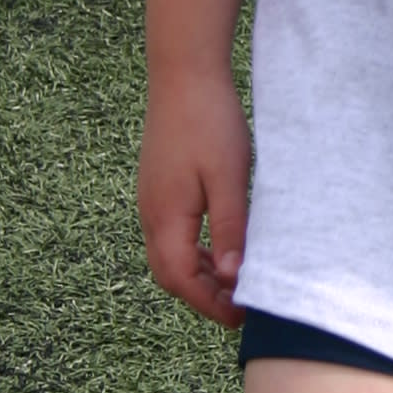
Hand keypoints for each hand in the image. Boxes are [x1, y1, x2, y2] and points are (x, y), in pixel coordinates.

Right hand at [137, 67, 254, 326]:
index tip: (241, 318)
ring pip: (169, 256)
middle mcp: (150, 214)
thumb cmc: (210, 122)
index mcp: (165, 217)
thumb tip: (235, 279)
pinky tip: (221, 247)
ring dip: (199, 275)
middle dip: (203, 297)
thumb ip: (231, 229)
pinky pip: (171, 235)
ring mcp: (151, 200)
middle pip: (170, 275)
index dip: (210, 305)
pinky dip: (194, 252)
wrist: (184, 74)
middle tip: (240, 308)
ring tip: (235, 283)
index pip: (181, 280)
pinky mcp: (158, 188)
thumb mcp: (230, 179)